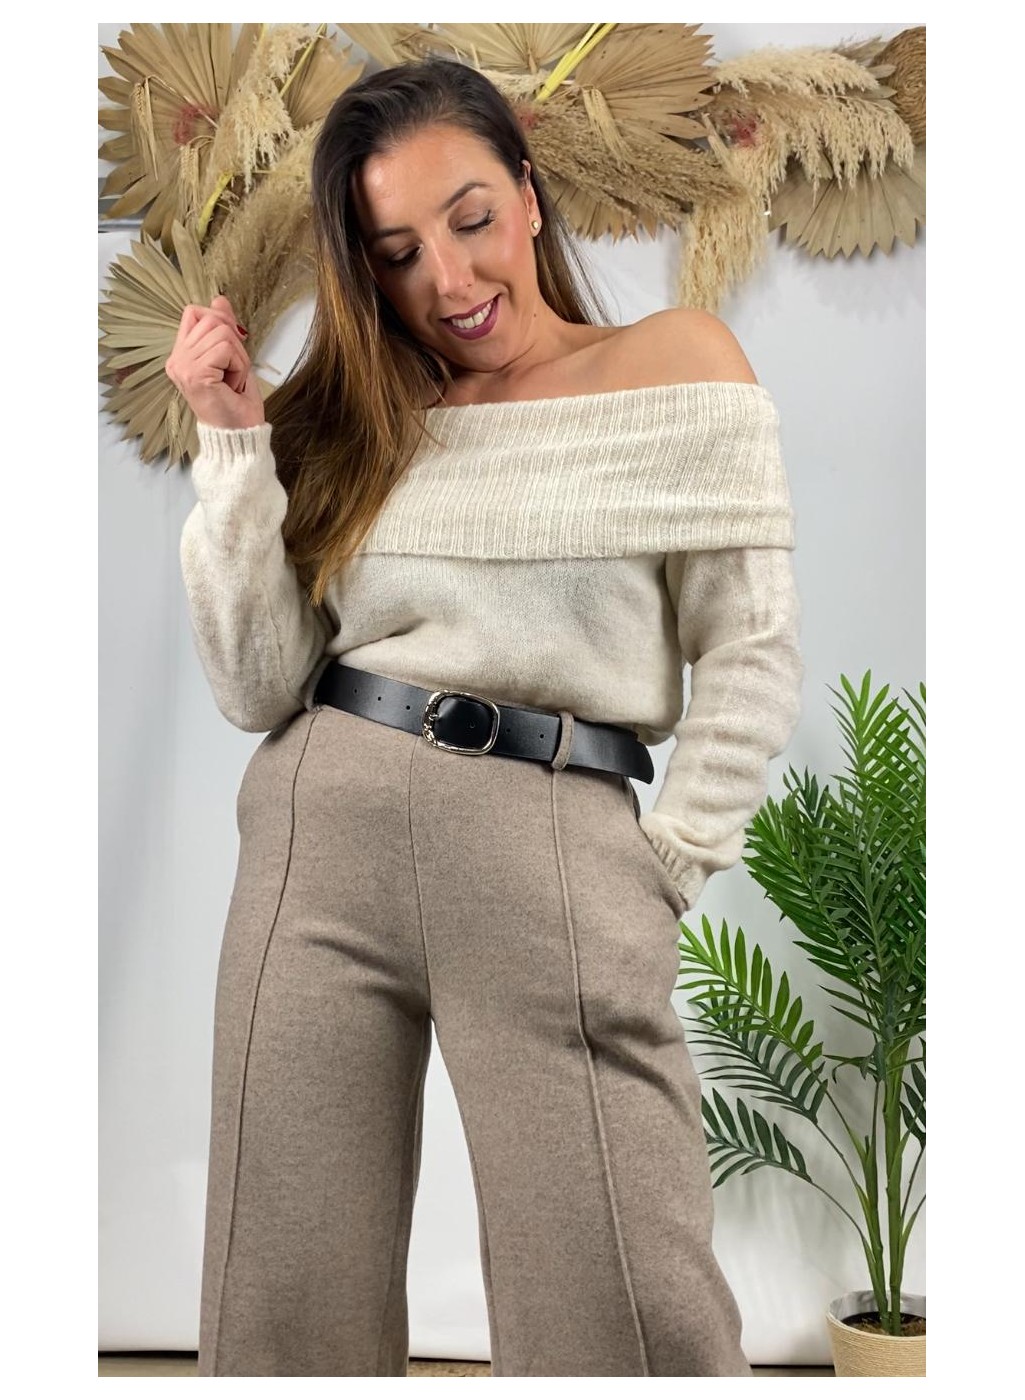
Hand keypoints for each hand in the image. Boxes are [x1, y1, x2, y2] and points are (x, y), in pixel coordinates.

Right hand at [165, 294, 264, 430]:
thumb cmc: (236, 404)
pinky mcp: (195, 373)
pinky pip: (226, 348)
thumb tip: (219, 298)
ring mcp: (183, 366)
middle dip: (234, 343)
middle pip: (211, 318)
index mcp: (180, 355)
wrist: (238, 436)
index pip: (194, 312)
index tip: (231, 349)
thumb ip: (224, 329)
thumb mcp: (232, 359)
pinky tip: (232, 385)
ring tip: (232, 381)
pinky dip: (239, 366)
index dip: (219, 321)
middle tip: (233, 372)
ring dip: (238, 358)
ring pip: (222, 332)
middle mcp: (176, 359)